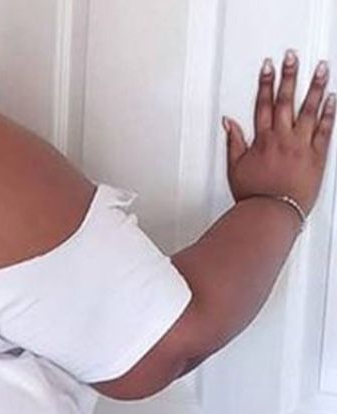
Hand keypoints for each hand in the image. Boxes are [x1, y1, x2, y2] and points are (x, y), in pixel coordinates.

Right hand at [222, 49, 334, 216]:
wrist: (270, 214)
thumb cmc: (253, 196)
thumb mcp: (235, 169)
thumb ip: (234, 142)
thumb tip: (229, 123)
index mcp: (263, 140)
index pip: (263, 104)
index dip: (265, 83)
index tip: (268, 67)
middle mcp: (282, 138)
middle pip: (286, 100)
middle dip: (289, 75)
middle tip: (292, 57)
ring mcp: (300, 145)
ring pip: (308, 110)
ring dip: (315, 86)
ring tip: (321, 68)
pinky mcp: (316, 156)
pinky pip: (324, 130)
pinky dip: (328, 113)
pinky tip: (332, 98)